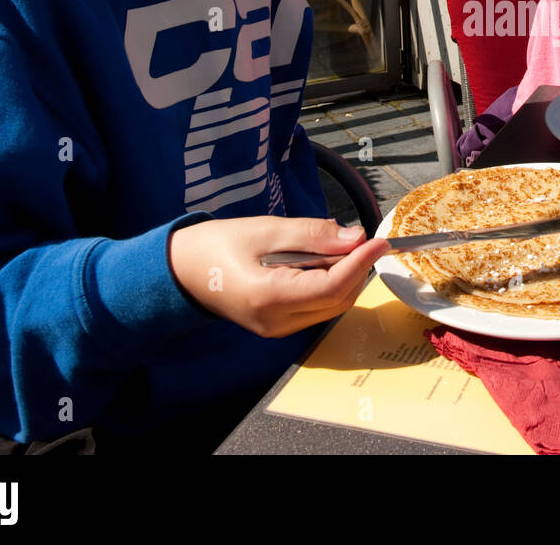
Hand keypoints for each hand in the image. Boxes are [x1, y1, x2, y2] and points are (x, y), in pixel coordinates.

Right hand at [168, 216, 389, 337]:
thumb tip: (355, 237)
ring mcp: (277, 329)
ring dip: (344, 277)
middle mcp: (276, 322)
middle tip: (359, 238)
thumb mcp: (265, 229)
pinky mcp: (278, 325)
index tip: (378, 240)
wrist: (181, 270)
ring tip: (336, 246)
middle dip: (356, 269)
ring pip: (331, 306)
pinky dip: (329, 285)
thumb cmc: (216, 245)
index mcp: (268, 298)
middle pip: (337, 300)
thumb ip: (312, 234)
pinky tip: (321, 261)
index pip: (331, 286)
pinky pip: (317, 307)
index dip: (360, 263)